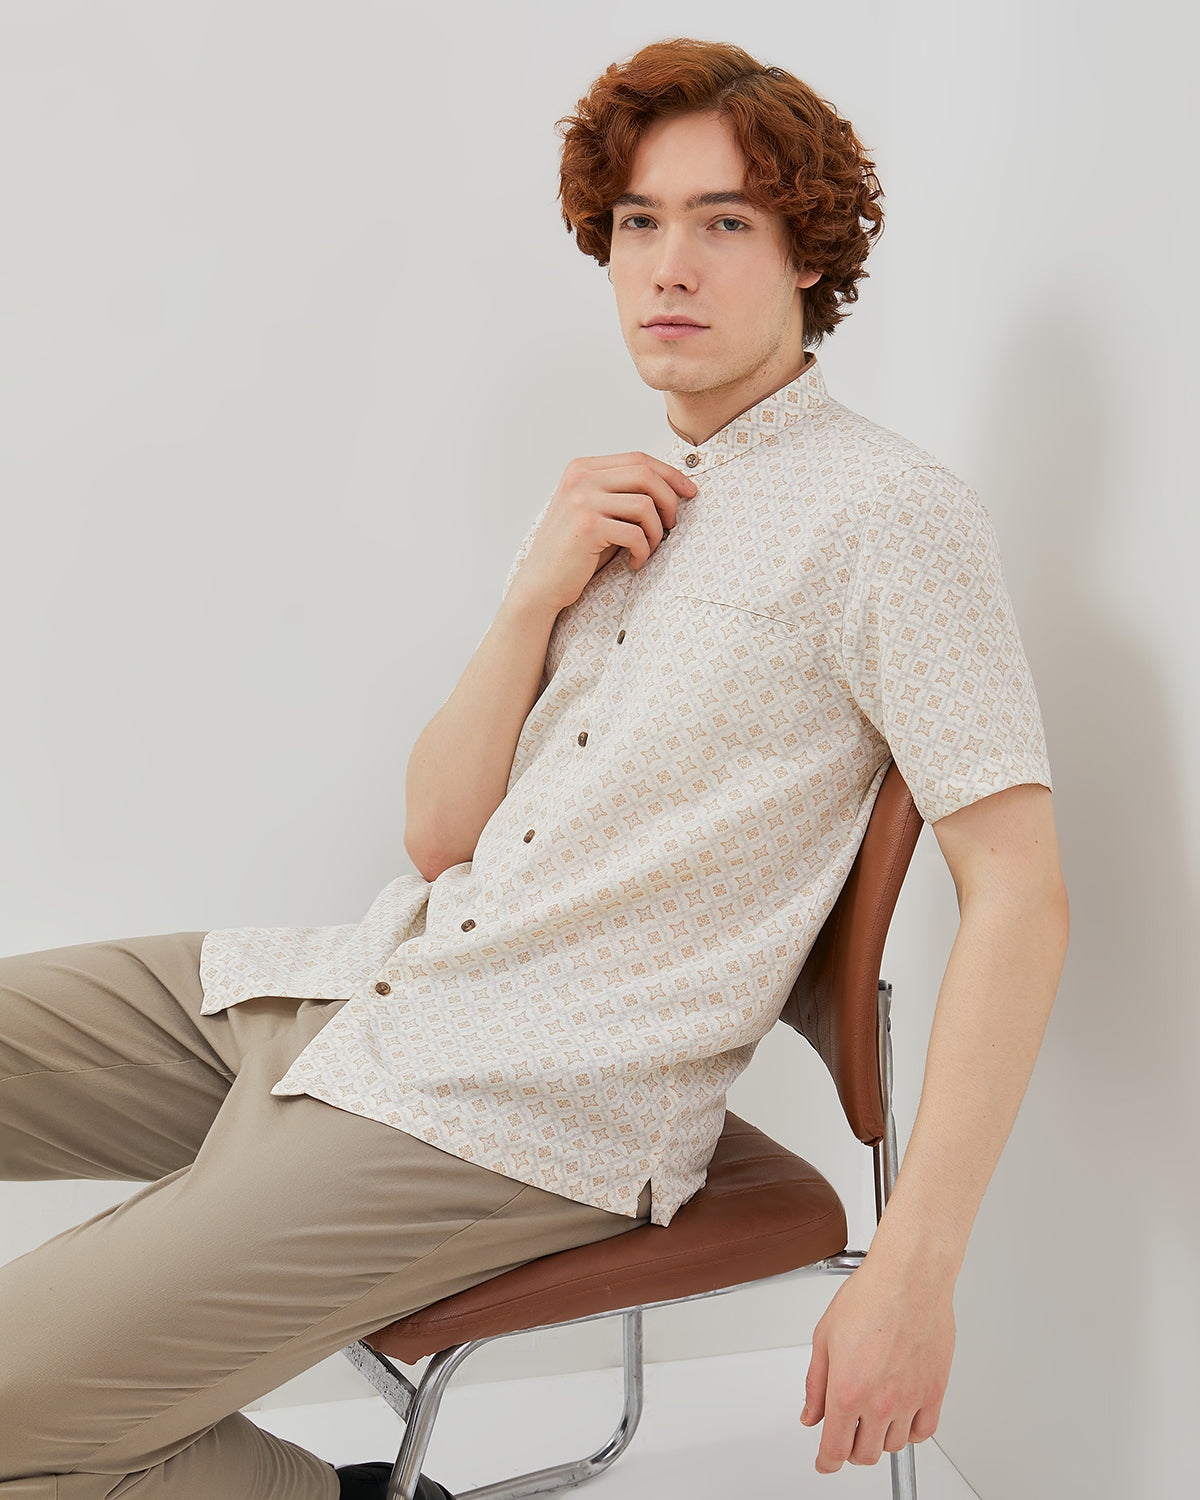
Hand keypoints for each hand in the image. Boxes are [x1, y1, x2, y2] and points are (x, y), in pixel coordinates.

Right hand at [513, 452, 697, 613]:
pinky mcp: (588, 526)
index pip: (638, 459)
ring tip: (648, 548)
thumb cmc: (575, 550)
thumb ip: (621, 492)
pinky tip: (635, 561)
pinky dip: (644, 550)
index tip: (688, 491)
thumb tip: (672, 486)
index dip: (670, 474)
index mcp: (582, 468)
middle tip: (672, 523)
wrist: (541, 583)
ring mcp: (582, 500)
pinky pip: (636, 533)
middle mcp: (580, 478)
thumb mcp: (596, 510)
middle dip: (669, 499)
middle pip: (645, 474)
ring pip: (645, 505)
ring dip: (656, 531)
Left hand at [800, 1252, 955, 1472]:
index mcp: (847, 1390)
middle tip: (847, 1432)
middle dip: (851, 1449)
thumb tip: (811, 1415)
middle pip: (865, 1454)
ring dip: (880, 1438)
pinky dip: (911, 1432)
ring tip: (873, 1415)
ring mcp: (910, 1400)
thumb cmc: (868, 1297)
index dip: (827, 1463)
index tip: (824, 1464)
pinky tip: (902, 1416)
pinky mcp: (935, 1391)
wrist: (909, 1278)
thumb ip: (816, 1384)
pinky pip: (924, 1431)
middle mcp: (880, 1402)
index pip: (835, 1450)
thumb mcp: (824, 1338)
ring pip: (894, 1445)